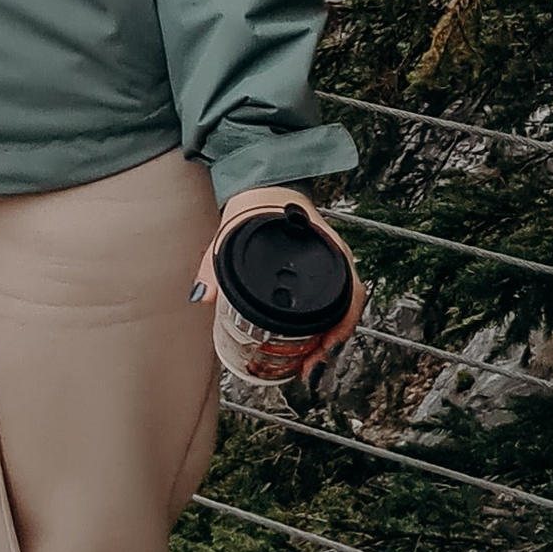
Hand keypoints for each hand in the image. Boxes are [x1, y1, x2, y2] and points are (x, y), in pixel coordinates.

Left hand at [194, 190, 365, 376]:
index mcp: (324, 246)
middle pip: (348, 308)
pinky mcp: (324, 270)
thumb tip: (203, 297)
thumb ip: (213, 266)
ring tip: (310, 363)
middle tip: (310, 367)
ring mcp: (333, 264)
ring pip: (344, 308)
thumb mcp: (232, 234)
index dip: (342, 324)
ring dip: (331, 337)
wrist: (266, 184)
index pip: (349, 291)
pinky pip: (335, 301)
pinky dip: (327, 325)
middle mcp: (336, 257)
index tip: (325, 346)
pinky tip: (312, 342)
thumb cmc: (256, 205)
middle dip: (333, 342)